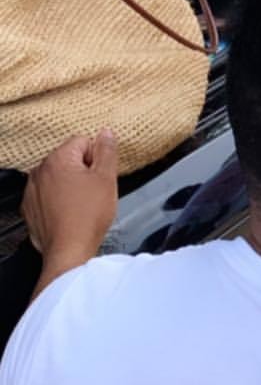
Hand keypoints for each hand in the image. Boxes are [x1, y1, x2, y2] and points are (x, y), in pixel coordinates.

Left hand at [22, 131, 118, 270]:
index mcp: (58, 159)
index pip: (83, 142)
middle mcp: (40, 171)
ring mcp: (32, 190)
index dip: (97, 158)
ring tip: (81, 205)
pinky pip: (47, 196)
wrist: (69, 251)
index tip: (100, 176)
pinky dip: (57, 201)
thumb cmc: (87, 217)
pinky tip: (69, 213)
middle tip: (93, 192)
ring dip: (69, 186)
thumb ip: (107, 151)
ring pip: (57, 178)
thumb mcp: (107, 179)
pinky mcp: (29, 208)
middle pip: (68, 159)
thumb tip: (106, 133)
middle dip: (82, 171)